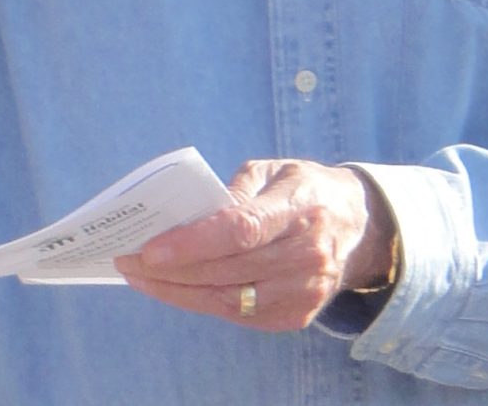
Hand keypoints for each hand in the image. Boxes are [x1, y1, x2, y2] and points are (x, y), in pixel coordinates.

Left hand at [112, 159, 393, 332]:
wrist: (359, 227)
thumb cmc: (304, 190)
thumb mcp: (276, 170)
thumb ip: (235, 190)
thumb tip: (186, 217)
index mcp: (301, 207)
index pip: (241, 230)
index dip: (192, 242)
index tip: (149, 248)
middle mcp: (307, 255)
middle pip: (227, 271)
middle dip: (171, 270)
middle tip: (128, 261)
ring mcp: (305, 292)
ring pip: (228, 300)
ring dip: (178, 292)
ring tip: (140, 277)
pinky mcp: (297, 316)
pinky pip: (239, 314)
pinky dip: (202, 302)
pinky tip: (174, 289)